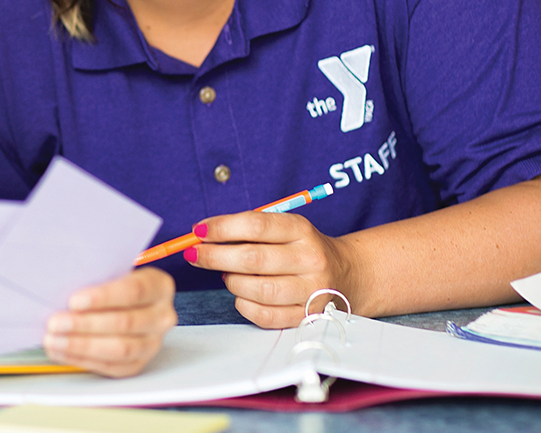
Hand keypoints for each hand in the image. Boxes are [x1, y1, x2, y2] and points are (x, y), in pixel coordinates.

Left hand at [43, 267, 175, 376]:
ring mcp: (153, 343)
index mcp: (159, 286)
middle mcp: (161, 316)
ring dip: (82, 345)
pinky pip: (112, 367)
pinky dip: (83, 360)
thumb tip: (62, 282)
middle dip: (85, 324)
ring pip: (120, 349)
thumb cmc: (113, 282)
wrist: (125, 301)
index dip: (103, 297)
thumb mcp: (110, 269)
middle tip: (55, 322)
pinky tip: (63, 351)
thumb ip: (95, 275)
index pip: (133, 291)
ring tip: (54, 340)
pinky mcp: (138, 363)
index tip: (74, 301)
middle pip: (125, 322)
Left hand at [184, 212, 355, 327]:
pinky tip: (241, 295)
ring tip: (226, 275)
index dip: (222, 228)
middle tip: (194, 255)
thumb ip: (247, 230)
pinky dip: (244, 306)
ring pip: (258, 290)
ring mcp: (312, 290)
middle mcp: (310, 259)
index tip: (198, 231)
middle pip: (253, 259)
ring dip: (231, 282)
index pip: (257, 225)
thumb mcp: (283, 228)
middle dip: (214, 256)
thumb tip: (202, 236)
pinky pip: (266, 316)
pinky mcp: (308, 316)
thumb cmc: (300, 248)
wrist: (347, 273)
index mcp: (301, 230)